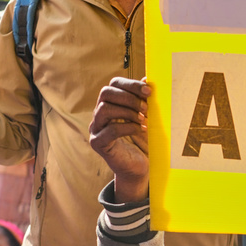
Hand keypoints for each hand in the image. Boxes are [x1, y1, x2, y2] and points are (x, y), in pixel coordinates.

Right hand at [89, 77, 150, 202]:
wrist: (140, 167)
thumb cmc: (143, 140)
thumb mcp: (146, 117)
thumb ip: (144, 100)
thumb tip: (148, 79)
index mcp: (110, 104)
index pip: (114, 84)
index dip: (131, 84)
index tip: (149, 91)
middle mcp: (99, 114)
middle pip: (106, 93)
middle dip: (129, 98)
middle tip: (146, 108)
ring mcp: (96, 128)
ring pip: (104, 109)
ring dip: (127, 112)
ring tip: (142, 120)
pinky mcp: (98, 143)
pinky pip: (109, 130)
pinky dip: (127, 127)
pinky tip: (140, 130)